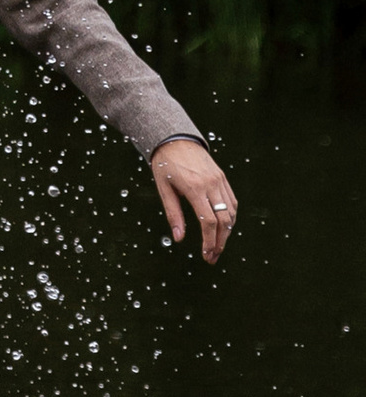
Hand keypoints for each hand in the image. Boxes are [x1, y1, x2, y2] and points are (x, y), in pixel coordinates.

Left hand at [150, 137, 238, 263]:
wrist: (176, 139)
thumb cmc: (165, 164)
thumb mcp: (164, 189)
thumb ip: (173, 214)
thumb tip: (178, 239)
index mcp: (194, 188)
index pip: (208, 221)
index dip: (209, 241)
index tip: (206, 255)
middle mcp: (211, 184)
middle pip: (224, 220)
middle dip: (220, 242)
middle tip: (212, 257)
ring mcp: (219, 180)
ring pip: (231, 213)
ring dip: (227, 233)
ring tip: (218, 247)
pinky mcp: (223, 178)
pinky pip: (232, 202)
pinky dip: (231, 218)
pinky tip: (224, 229)